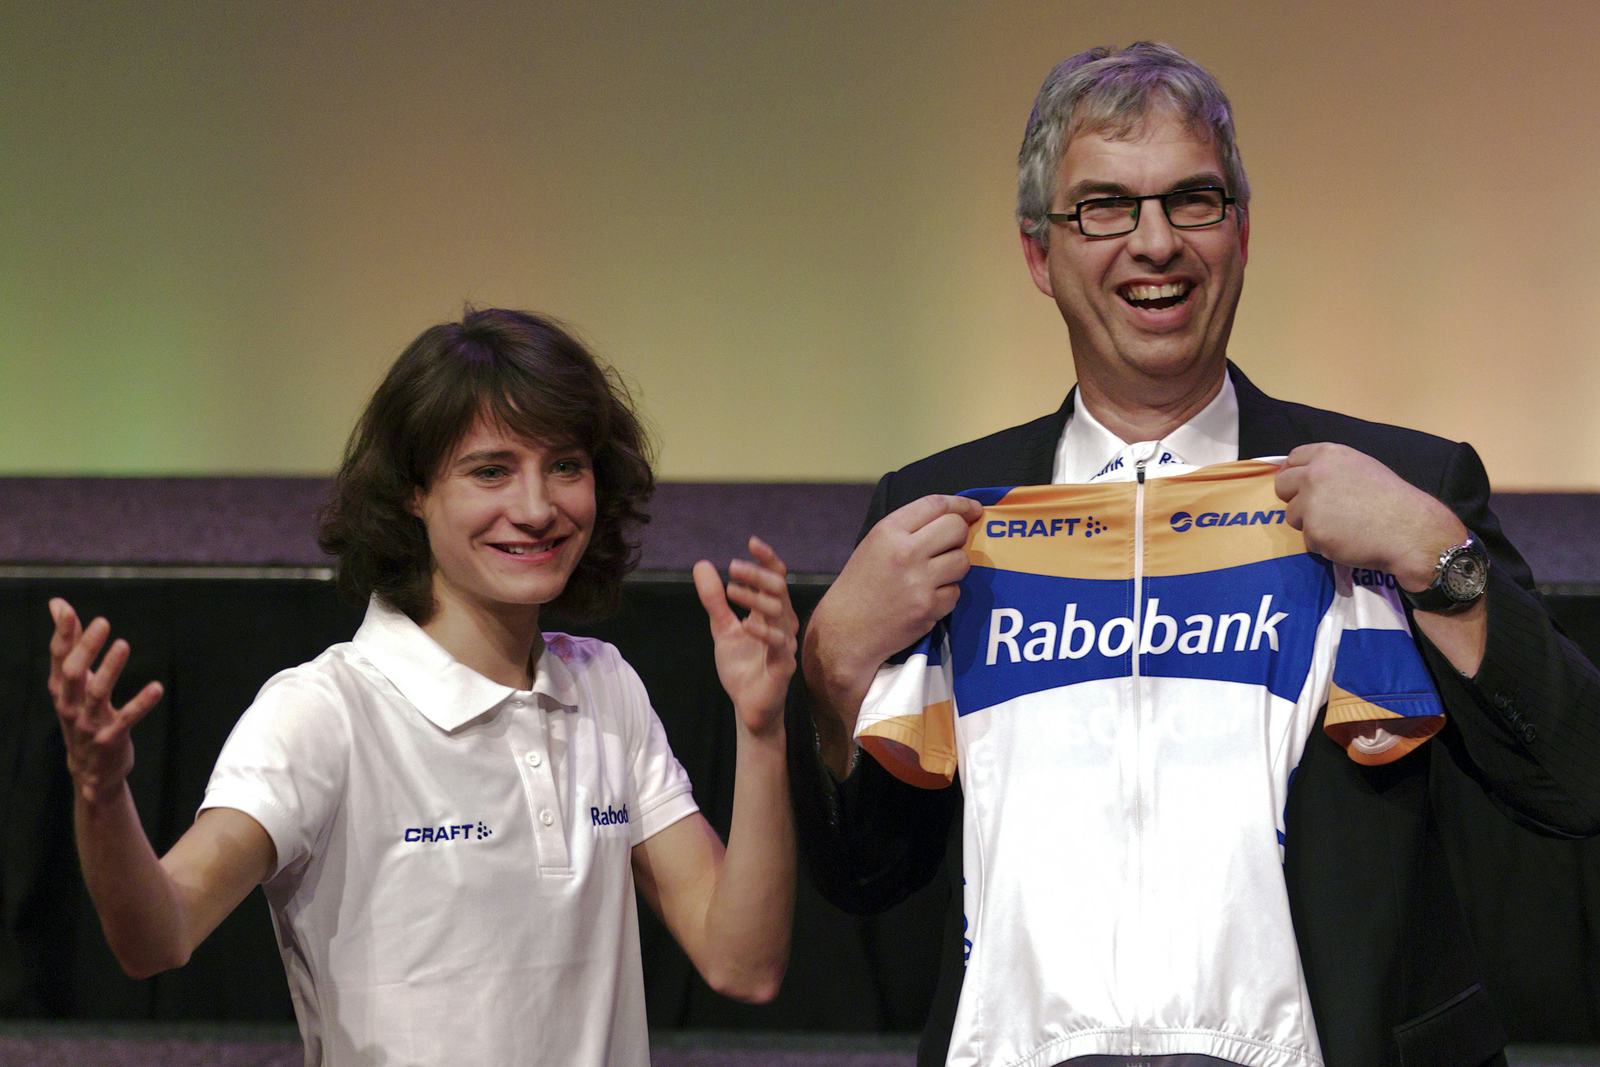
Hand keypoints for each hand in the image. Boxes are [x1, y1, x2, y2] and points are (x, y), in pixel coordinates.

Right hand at [48, 598, 163, 803]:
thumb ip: (70, 644)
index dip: (62, 633)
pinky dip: (141, 703)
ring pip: (96, 693)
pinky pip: (126, 719)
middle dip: (86, 648)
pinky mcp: (110, 738)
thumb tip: (57, 605)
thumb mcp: (73, 683)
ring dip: (110, 669)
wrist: (90, 771)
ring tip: (123, 645)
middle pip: (73, 672)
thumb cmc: (82, 716)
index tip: (65, 609)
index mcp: (61, 689)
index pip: (58, 656)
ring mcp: (88, 723)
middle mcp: (70, 704)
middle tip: (103, 622)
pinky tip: (157, 687)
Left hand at [694, 537, 797, 736]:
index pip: (776, 578)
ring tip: (731, 590)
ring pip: (779, 612)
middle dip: (757, 575)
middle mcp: (782, 623)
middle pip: (778, 589)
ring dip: (755, 597)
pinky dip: (763, 631)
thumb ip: (714, 600)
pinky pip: (778, 644)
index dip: (767, 559)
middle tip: (732, 566)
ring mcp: (785, 643)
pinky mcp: (783, 665)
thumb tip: (702, 564)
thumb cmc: (742, 666)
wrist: (747, 707)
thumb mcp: (722, 628)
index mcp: (770, 612)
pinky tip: (746, 624)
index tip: (751, 542)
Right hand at [805, 494, 981, 699]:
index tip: (973, 509)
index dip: (961, 504)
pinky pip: (956, 593)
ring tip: (936, 575)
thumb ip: (908, 530)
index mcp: (888, 531)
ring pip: (962, 561)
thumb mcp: (874, 546)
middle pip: (956, 529)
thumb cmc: (859, 586)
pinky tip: (927, 599)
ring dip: (955, 567)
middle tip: (953, 545)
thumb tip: (951, 520)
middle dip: (961, 535)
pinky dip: (946, 596)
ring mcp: (919, 581)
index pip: (935, 504)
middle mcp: (905, 551)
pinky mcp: (928, 607)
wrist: (845, 631)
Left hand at [1274, 444, 1465, 589]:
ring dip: (1310, 523)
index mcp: (1328, 454)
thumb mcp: (1361, 468)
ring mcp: (1310, 503)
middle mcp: (1314, 474)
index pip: (1292, 459)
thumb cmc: (1391, 499)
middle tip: (1315, 510)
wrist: (1410, 530)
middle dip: (1294, 498)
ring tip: (1341, 526)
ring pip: (1293, 515)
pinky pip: (1308, 539)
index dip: (1294, 474)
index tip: (1299, 486)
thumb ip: (1331, 470)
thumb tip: (1307, 477)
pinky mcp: (1313, 531)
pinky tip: (1347, 540)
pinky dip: (1323, 543)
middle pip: (1282, 486)